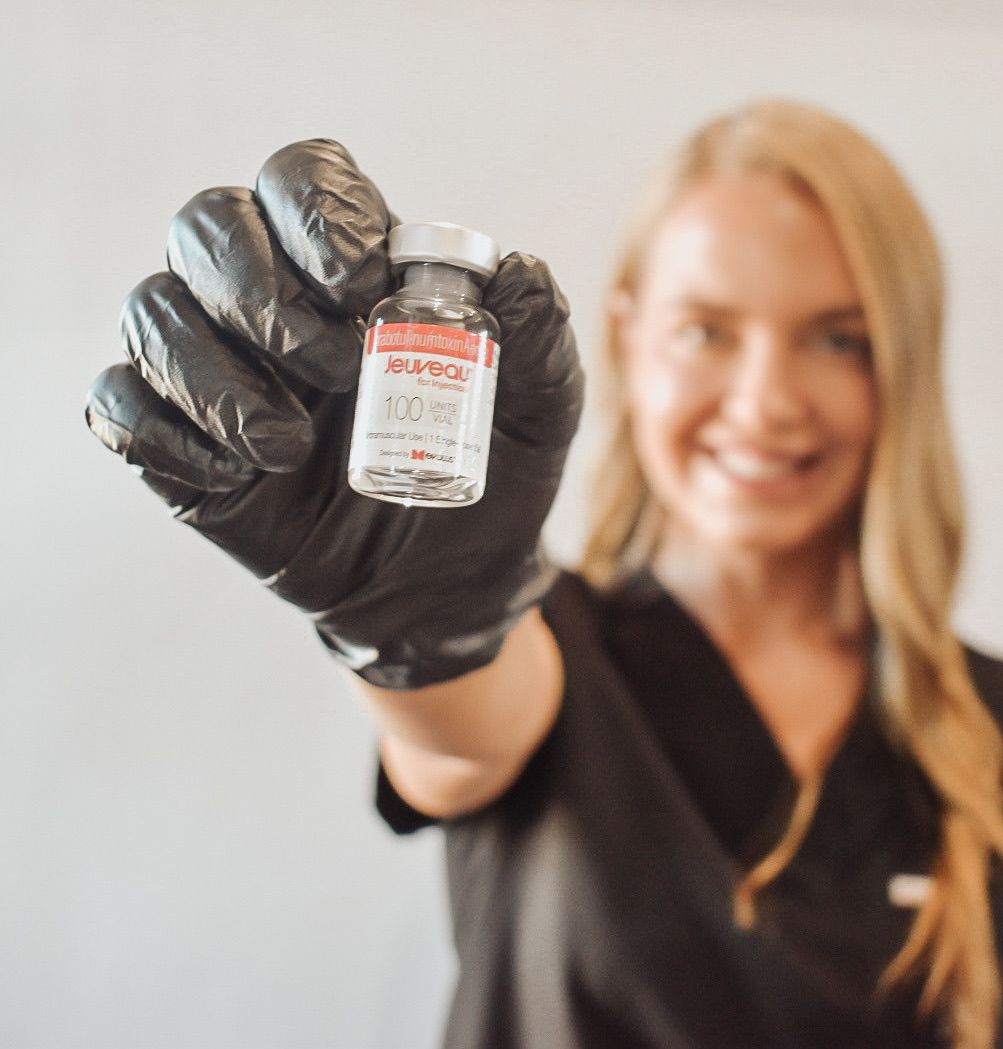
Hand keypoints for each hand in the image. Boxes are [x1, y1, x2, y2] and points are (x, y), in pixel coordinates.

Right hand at [85, 140, 583, 688]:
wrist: (447, 582)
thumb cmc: (494, 472)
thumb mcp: (541, 411)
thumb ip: (541, 339)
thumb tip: (520, 271)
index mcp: (352, 264)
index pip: (302, 178)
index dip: (315, 210)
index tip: (359, 282)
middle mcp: (269, 293)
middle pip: (208, 223)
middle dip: (259, 287)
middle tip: (333, 366)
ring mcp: (214, 361)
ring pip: (154, 309)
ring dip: (214, 373)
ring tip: (289, 445)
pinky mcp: (176, 434)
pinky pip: (118, 401)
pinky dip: (165, 432)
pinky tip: (235, 474)